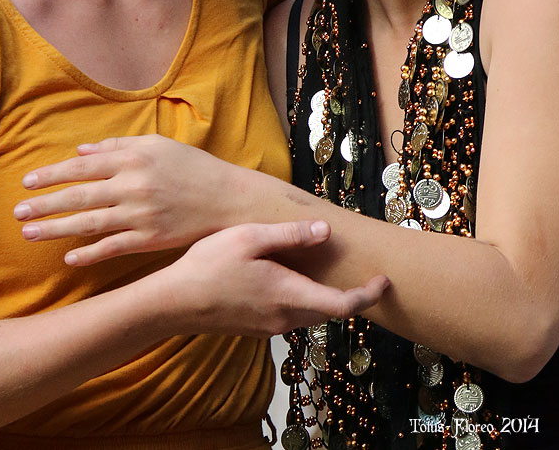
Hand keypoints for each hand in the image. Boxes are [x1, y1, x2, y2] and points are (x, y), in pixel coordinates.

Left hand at [14, 135, 234, 264]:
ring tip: (30, 233)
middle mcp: (134, 186)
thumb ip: (119, 146)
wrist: (229, 199)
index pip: (83, 166)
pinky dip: (89, 253)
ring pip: (89, 223)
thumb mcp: (158, 145)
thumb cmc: (193, 168)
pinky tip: (69, 257)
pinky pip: (113, 247)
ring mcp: (142, 214)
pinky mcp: (151, 239)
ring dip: (56, 229)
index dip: (53, 174)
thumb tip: (82, 151)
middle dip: (45, 204)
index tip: (27, 181)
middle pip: (80, 195)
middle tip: (18, 212)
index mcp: (134, 159)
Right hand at [171, 220, 389, 336]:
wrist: (174, 303)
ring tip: (326, 269)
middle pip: (328, 310)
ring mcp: (269, 326)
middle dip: (349, 294)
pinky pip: (288, 313)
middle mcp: (284, 317)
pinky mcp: (255, 326)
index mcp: (288, 294)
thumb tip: (326, 232)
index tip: (384, 282)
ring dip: (323, 295)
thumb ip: (289, 236)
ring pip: (308, 312)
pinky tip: (288, 276)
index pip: (343, 304)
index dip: (368, 295)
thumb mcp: (250, 238)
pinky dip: (300, 297)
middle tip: (363, 271)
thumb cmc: (209, 266)